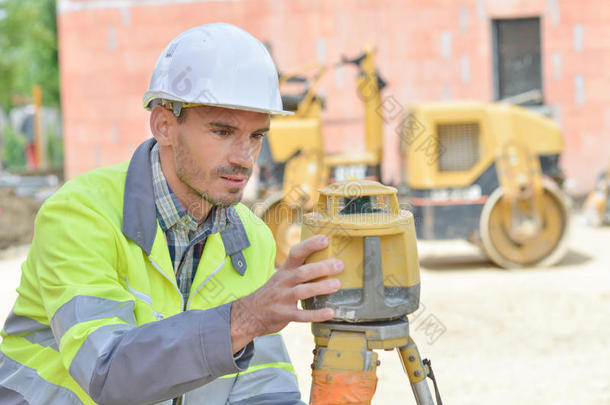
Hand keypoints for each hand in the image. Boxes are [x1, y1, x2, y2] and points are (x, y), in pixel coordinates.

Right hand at [230, 235, 342, 352]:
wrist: (249, 314)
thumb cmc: (272, 293)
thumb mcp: (281, 278)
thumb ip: (299, 271)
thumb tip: (327, 262)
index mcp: (284, 270)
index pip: (296, 253)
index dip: (310, 245)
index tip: (325, 239)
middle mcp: (283, 282)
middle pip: (302, 272)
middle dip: (321, 267)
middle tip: (339, 265)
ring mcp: (282, 299)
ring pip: (302, 291)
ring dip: (320, 287)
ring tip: (337, 285)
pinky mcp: (284, 315)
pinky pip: (301, 315)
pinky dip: (316, 314)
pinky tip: (329, 313)